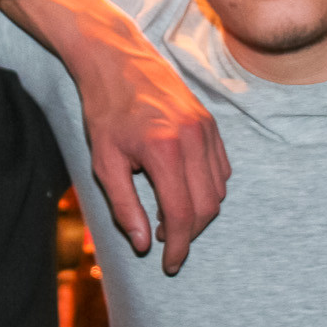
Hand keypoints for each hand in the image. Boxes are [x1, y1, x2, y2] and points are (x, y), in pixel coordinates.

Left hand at [74, 19, 228, 275]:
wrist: (118, 62)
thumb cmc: (106, 112)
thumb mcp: (104, 163)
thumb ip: (124, 207)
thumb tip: (144, 245)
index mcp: (164, 150)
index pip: (181, 214)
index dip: (177, 246)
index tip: (168, 264)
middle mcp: (194, 139)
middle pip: (206, 207)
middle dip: (188, 233)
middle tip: (161, 239)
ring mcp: (207, 130)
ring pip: (218, 191)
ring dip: (197, 212)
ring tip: (164, 213)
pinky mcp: (212, 125)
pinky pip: (221, 171)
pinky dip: (207, 190)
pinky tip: (179, 190)